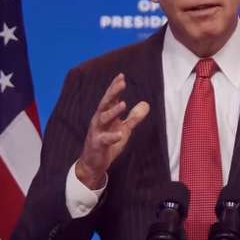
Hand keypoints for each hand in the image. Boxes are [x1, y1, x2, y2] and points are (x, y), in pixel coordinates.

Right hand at [76, 73, 149, 188]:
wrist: (93, 164)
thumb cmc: (108, 144)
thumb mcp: (124, 129)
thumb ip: (134, 117)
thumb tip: (146, 104)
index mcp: (106, 116)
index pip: (110, 99)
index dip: (115, 88)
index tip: (121, 76)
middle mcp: (99, 121)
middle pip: (105, 103)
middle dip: (113, 92)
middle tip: (121, 82)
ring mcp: (97, 132)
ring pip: (103, 118)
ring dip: (113, 111)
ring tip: (123, 104)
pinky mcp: (97, 145)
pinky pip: (104, 139)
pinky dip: (112, 137)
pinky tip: (120, 134)